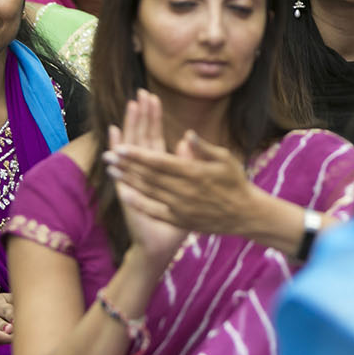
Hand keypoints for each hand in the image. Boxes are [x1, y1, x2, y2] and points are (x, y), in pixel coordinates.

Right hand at [104, 91, 188, 262]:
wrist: (162, 244)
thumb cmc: (180, 219)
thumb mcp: (191, 188)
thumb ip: (189, 163)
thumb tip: (187, 140)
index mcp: (159, 170)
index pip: (153, 137)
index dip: (153, 118)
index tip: (153, 98)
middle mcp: (143, 172)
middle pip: (141, 137)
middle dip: (141, 116)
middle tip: (140, 93)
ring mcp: (132, 180)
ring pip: (131, 148)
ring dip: (130, 126)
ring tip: (131, 105)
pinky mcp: (125, 189)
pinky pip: (121, 165)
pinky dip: (117, 149)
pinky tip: (115, 133)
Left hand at [106, 96, 258, 239]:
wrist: (245, 215)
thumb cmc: (236, 182)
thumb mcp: (225, 159)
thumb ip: (203, 148)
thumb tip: (187, 134)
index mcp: (194, 173)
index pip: (160, 162)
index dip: (138, 155)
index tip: (121, 147)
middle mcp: (185, 191)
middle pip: (149, 176)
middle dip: (127, 165)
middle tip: (108, 156)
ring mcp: (181, 207)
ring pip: (149, 191)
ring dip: (128, 180)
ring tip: (112, 170)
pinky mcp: (181, 220)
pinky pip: (155, 210)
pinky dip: (139, 202)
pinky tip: (125, 193)